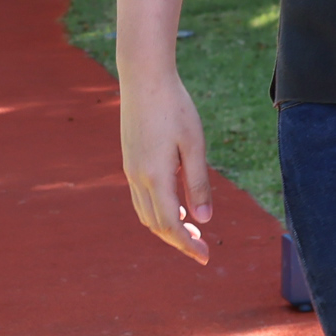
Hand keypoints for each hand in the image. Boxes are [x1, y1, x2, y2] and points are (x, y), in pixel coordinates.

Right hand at [119, 68, 214, 265]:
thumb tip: (204, 220)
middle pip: (155, 224)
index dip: (187, 244)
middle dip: (178, 241)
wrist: (144, 78)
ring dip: (167, 227)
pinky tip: (176, 206)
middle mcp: (137, 178)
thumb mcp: (194, 145)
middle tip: (202, 249)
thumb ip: (198, 184)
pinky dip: (158, 210)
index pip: (170, 224)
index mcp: (155, 176)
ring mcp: (130, 170)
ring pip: (145, 213)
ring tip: (192, 229)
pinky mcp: (130, 161)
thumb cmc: (174, 107)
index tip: (205, 257)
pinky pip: (141, 198)